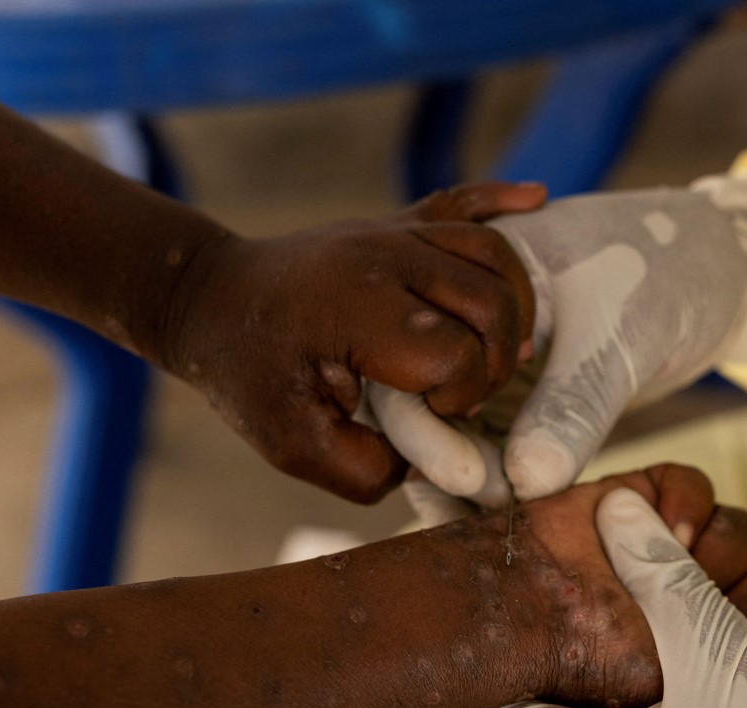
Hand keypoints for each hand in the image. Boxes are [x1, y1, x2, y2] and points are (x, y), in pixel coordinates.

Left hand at [156, 182, 545, 502]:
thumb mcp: (293, 446)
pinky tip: (538, 198)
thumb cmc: (250, 375)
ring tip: (505, 348)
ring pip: (494, 254)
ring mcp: (393, 233)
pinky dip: (503, 199)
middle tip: (465, 393)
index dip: (460, 397)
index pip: (456, 352)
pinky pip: (462, 201)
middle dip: (496, 361)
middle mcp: (384, 259)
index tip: (429, 415)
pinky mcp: (397, 223)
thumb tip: (434, 459)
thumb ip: (368, 470)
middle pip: (493, 301)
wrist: (209, 298)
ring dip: (516, 306)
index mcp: (358, 309)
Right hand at [370, 175, 746, 505]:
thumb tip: (526, 482)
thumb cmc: (669, 271)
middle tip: (488, 509)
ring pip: (454, 433)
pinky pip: (494, 446)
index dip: (425, 424)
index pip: (411, 355)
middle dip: (443, 462)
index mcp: (461, 273)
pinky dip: (500, 483)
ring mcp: (489, 362)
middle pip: (418, 400)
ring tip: (496, 529)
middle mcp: (460, 319)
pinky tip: (513, 521)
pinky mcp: (522, 398)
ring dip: (469, 482)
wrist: (720, 272)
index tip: (468, 478)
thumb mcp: (620, 333)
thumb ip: (574, 404)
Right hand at [411, 463, 746, 707]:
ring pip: (739, 534)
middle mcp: (694, 604)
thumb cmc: (584, 661)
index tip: (741, 640)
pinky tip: (664, 524)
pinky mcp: (646, 498)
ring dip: (719, 547)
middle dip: (742, 594)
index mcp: (703, 657)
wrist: (515, 609)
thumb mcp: (662, 678)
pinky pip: (696, 486)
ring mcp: (672, 549)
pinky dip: (688, 501)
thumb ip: (726, 656)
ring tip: (678, 560)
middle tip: (698, 605)